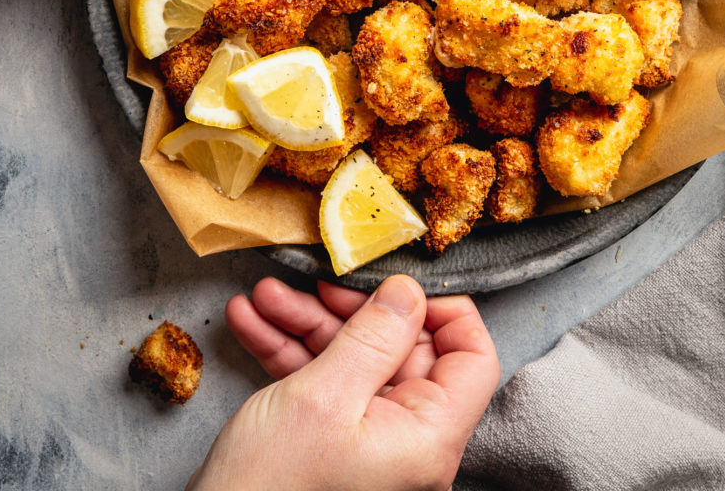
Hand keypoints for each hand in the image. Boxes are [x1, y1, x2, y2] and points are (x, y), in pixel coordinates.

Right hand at [187, 275, 500, 490]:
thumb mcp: (324, 396)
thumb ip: (374, 336)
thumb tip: (409, 290)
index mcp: (428, 436)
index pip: (473, 358)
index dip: (444, 311)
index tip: (399, 281)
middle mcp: (407, 440)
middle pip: (403, 349)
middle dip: (350, 307)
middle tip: (316, 283)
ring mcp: (368, 442)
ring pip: (354, 360)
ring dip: (306, 322)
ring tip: (264, 296)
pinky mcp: (331, 443)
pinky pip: (322, 382)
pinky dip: (289, 351)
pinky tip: (252, 322)